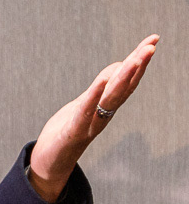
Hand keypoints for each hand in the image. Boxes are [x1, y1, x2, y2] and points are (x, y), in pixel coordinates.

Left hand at [28, 34, 158, 203]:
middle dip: (138, 65)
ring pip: (111, 97)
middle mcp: (103, 113)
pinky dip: (94, 95)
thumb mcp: (85, 103)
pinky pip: (86, 111)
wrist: (50, 163)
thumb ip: (101, 87)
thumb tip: (119, 66)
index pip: (127, 80)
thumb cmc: (67, 132)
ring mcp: (90, 122)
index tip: (153, 40)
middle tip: (152, 46)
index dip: (140, 61)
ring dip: (124, 77)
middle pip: (124, 86)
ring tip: (136, 57)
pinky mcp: (74, 131)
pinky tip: (102, 81)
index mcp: (106, 106)